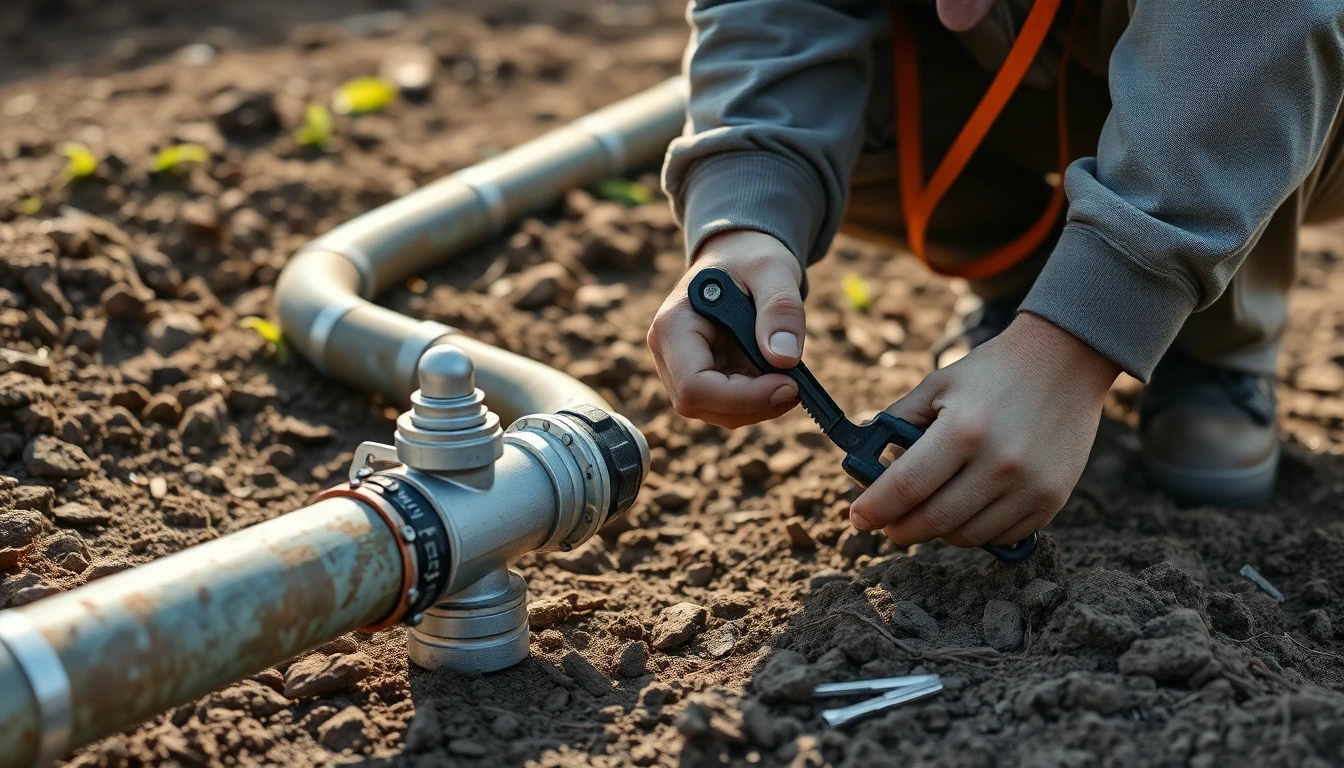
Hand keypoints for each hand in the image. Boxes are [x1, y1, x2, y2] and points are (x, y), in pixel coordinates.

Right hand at [647, 230, 805, 428]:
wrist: (738, 255)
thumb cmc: (749, 257)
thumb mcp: (772, 269)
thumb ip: (780, 308)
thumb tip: (784, 359)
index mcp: (672, 326)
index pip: (695, 387)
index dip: (742, 397)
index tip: (789, 384)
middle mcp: (668, 354)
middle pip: (703, 407)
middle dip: (755, 404)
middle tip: (798, 384)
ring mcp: (681, 371)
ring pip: (716, 413)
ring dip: (759, 405)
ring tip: (788, 374)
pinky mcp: (701, 380)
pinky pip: (727, 407)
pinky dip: (758, 400)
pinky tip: (775, 374)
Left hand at [850, 312, 1120, 547]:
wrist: (1065, 360)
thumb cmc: (991, 372)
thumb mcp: (936, 385)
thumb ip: (896, 424)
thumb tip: (867, 469)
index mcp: (963, 430)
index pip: (905, 487)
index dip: (875, 509)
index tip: (858, 518)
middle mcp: (999, 463)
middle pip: (933, 521)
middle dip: (900, 529)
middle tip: (888, 525)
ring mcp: (1029, 486)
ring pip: (966, 535)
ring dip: (937, 532)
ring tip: (927, 513)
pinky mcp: (1052, 499)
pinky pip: (1002, 536)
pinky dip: (976, 531)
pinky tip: (965, 510)